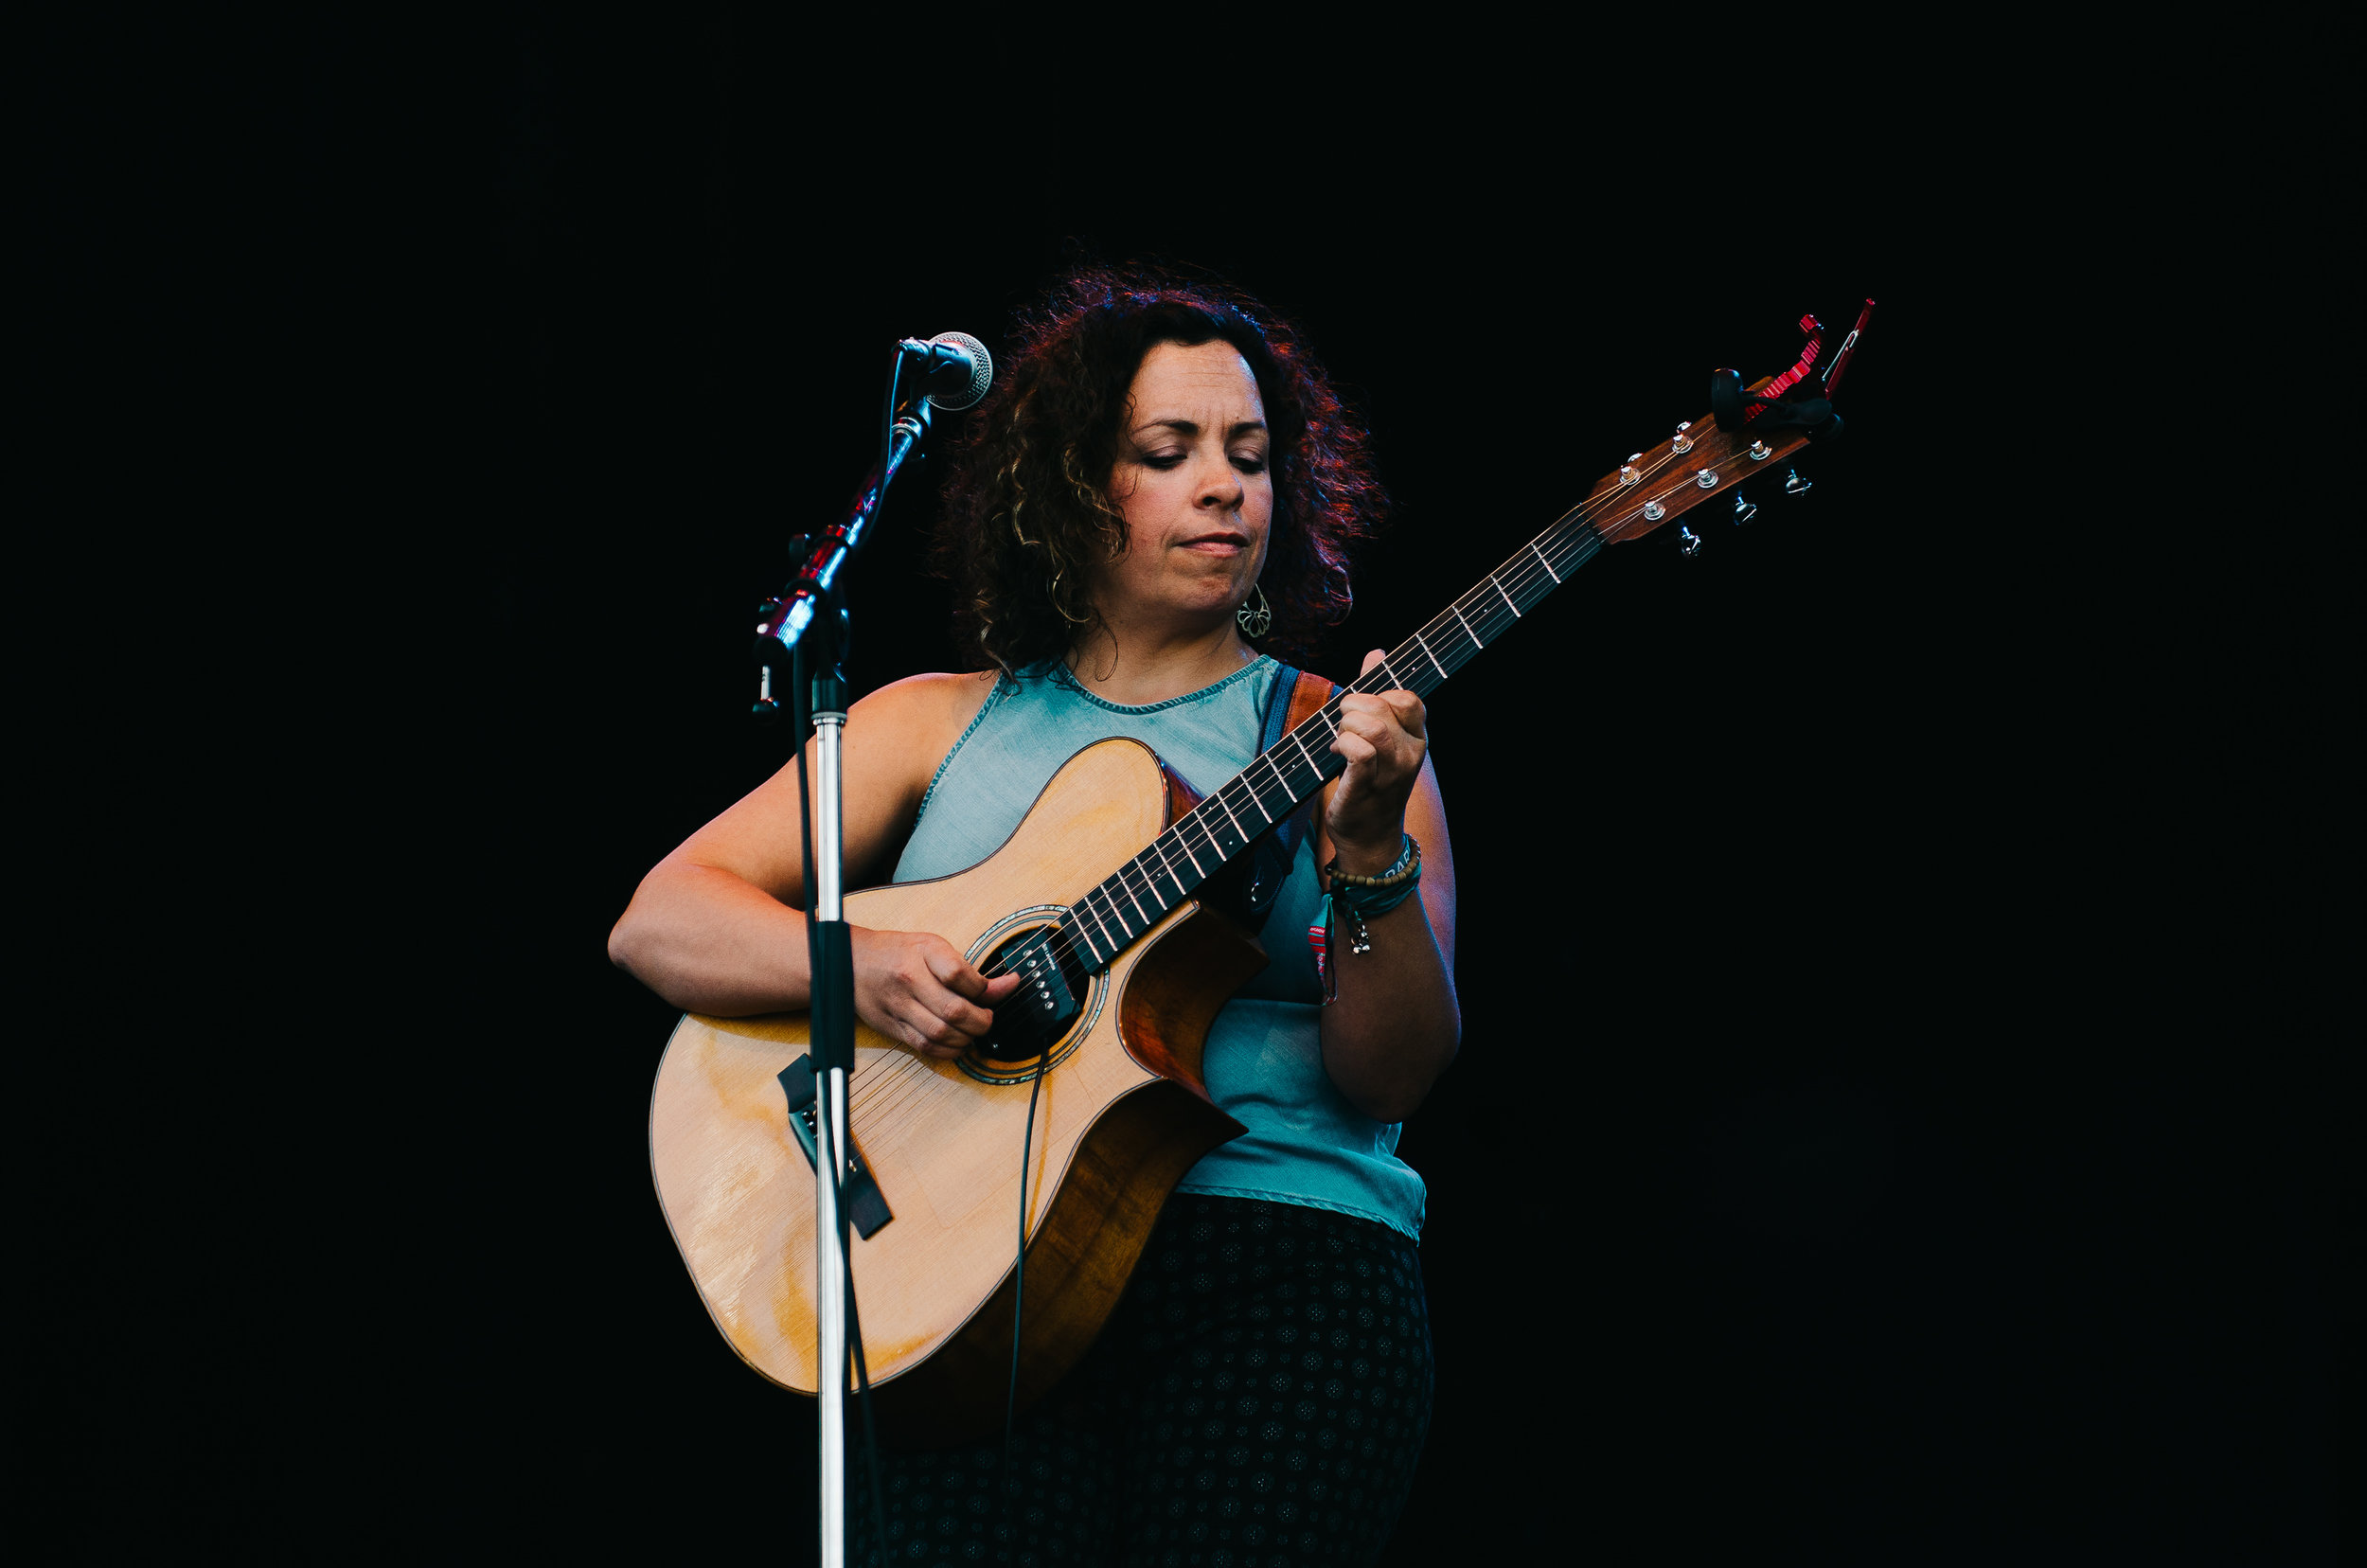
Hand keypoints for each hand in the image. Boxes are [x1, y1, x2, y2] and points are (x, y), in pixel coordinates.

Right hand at [849, 926, 1021, 1059]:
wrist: (851, 962)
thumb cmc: (895, 952)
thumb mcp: (933, 946)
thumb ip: (968, 968)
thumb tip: (1007, 985)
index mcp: (922, 953)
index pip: (959, 974)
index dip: (985, 987)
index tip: (1001, 987)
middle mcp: (909, 980)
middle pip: (953, 1010)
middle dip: (981, 1020)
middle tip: (987, 1017)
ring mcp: (899, 1007)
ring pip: (941, 1033)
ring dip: (967, 1037)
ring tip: (973, 1029)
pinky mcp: (893, 1027)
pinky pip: (926, 1047)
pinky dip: (948, 1050)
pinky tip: (957, 1042)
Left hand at [1325, 648, 1426, 876]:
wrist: (1370, 838)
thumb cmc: (1371, 782)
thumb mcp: (1381, 738)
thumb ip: (1377, 693)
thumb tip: (1376, 653)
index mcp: (1417, 738)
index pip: (1408, 698)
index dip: (1379, 693)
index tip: (1363, 708)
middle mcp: (1411, 753)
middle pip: (1383, 706)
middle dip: (1352, 706)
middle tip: (1342, 723)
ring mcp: (1393, 772)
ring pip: (1372, 726)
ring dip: (1345, 725)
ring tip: (1339, 737)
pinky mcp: (1369, 785)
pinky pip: (1358, 751)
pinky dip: (1341, 745)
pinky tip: (1336, 753)